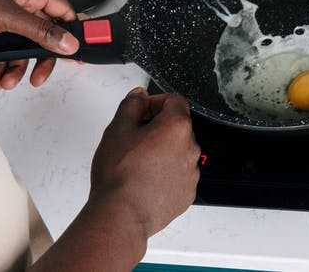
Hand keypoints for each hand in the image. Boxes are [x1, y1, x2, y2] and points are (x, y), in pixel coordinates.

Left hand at [0, 0, 78, 89]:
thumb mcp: (6, 16)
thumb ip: (39, 31)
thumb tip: (68, 42)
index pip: (63, 13)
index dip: (73, 32)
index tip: (77, 52)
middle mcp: (21, 2)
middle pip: (44, 34)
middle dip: (42, 57)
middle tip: (40, 76)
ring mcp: (5, 14)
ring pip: (22, 45)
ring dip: (18, 65)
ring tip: (7, 81)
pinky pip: (4, 48)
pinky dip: (2, 63)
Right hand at [89, 88, 199, 237]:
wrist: (121, 215)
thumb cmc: (119, 174)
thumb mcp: (117, 129)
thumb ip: (132, 105)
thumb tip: (140, 94)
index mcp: (177, 127)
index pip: (175, 100)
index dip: (156, 101)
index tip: (142, 110)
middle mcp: (191, 148)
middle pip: (177, 127)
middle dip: (157, 127)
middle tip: (133, 138)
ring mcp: (191, 172)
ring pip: (178, 152)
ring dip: (162, 151)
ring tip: (136, 163)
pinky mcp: (187, 193)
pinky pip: (178, 175)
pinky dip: (165, 173)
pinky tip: (144, 180)